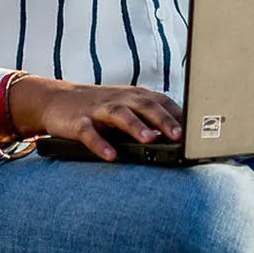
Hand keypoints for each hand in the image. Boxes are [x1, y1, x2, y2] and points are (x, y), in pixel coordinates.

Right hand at [9, 77, 183, 160]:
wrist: (55, 99)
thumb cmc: (100, 107)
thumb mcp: (127, 107)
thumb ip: (151, 118)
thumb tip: (182, 136)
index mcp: (134, 96)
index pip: (162, 102)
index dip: (180, 115)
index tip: (198, 130)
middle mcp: (120, 99)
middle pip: (145, 106)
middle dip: (163, 120)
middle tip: (180, 136)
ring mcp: (98, 109)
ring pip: (120, 114)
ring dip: (136, 126)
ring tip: (150, 140)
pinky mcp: (78, 121)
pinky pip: (90, 132)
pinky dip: (101, 143)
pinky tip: (111, 156)